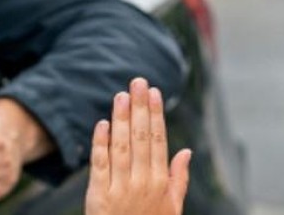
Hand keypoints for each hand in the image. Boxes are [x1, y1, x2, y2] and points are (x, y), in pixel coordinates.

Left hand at [85, 78, 190, 214]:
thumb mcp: (172, 209)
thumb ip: (178, 179)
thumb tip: (185, 151)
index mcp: (160, 183)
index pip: (158, 141)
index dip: (155, 115)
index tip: (154, 92)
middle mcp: (142, 182)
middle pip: (140, 138)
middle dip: (139, 107)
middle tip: (138, 81)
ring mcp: (120, 189)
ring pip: (120, 146)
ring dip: (120, 118)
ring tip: (120, 95)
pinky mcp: (98, 196)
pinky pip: (99, 165)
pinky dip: (100, 143)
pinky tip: (102, 124)